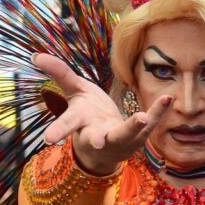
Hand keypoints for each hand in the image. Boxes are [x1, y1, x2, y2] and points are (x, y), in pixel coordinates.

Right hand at [35, 53, 172, 174]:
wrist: (107, 149)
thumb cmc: (87, 116)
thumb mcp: (74, 93)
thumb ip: (59, 74)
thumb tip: (36, 56)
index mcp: (80, 123)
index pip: (67, 126)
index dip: (58, 131)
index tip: (49, 140)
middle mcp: (98, 134)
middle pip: (96, 138)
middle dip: (96, 140)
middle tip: (97, 142)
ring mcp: (120, 138)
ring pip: (126, 133)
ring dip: (133, 126)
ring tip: (143, 118)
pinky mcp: (139, 137)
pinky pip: (151, 123)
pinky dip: (159, 111)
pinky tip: (168, 98)